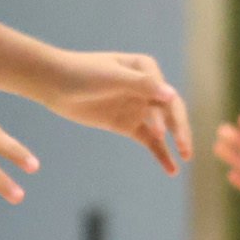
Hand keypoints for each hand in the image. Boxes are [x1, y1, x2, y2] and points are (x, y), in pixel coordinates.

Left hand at [48, 48, 190, 175]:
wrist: (53, 84)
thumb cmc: (82, 73)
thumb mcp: (112, 77)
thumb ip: (142, 85)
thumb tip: (172, 95)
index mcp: (146, 69)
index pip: (166, 93)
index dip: (168, 112)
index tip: (160, 129)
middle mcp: (147, 88)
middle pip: (170, 111)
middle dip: (180, 129)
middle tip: (185, 147)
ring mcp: (138, 107)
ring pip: (164, 127)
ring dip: (176, 142)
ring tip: (186, 157)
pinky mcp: (127, 125)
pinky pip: (150, 141)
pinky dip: (161, 154)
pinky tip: (172, 170)